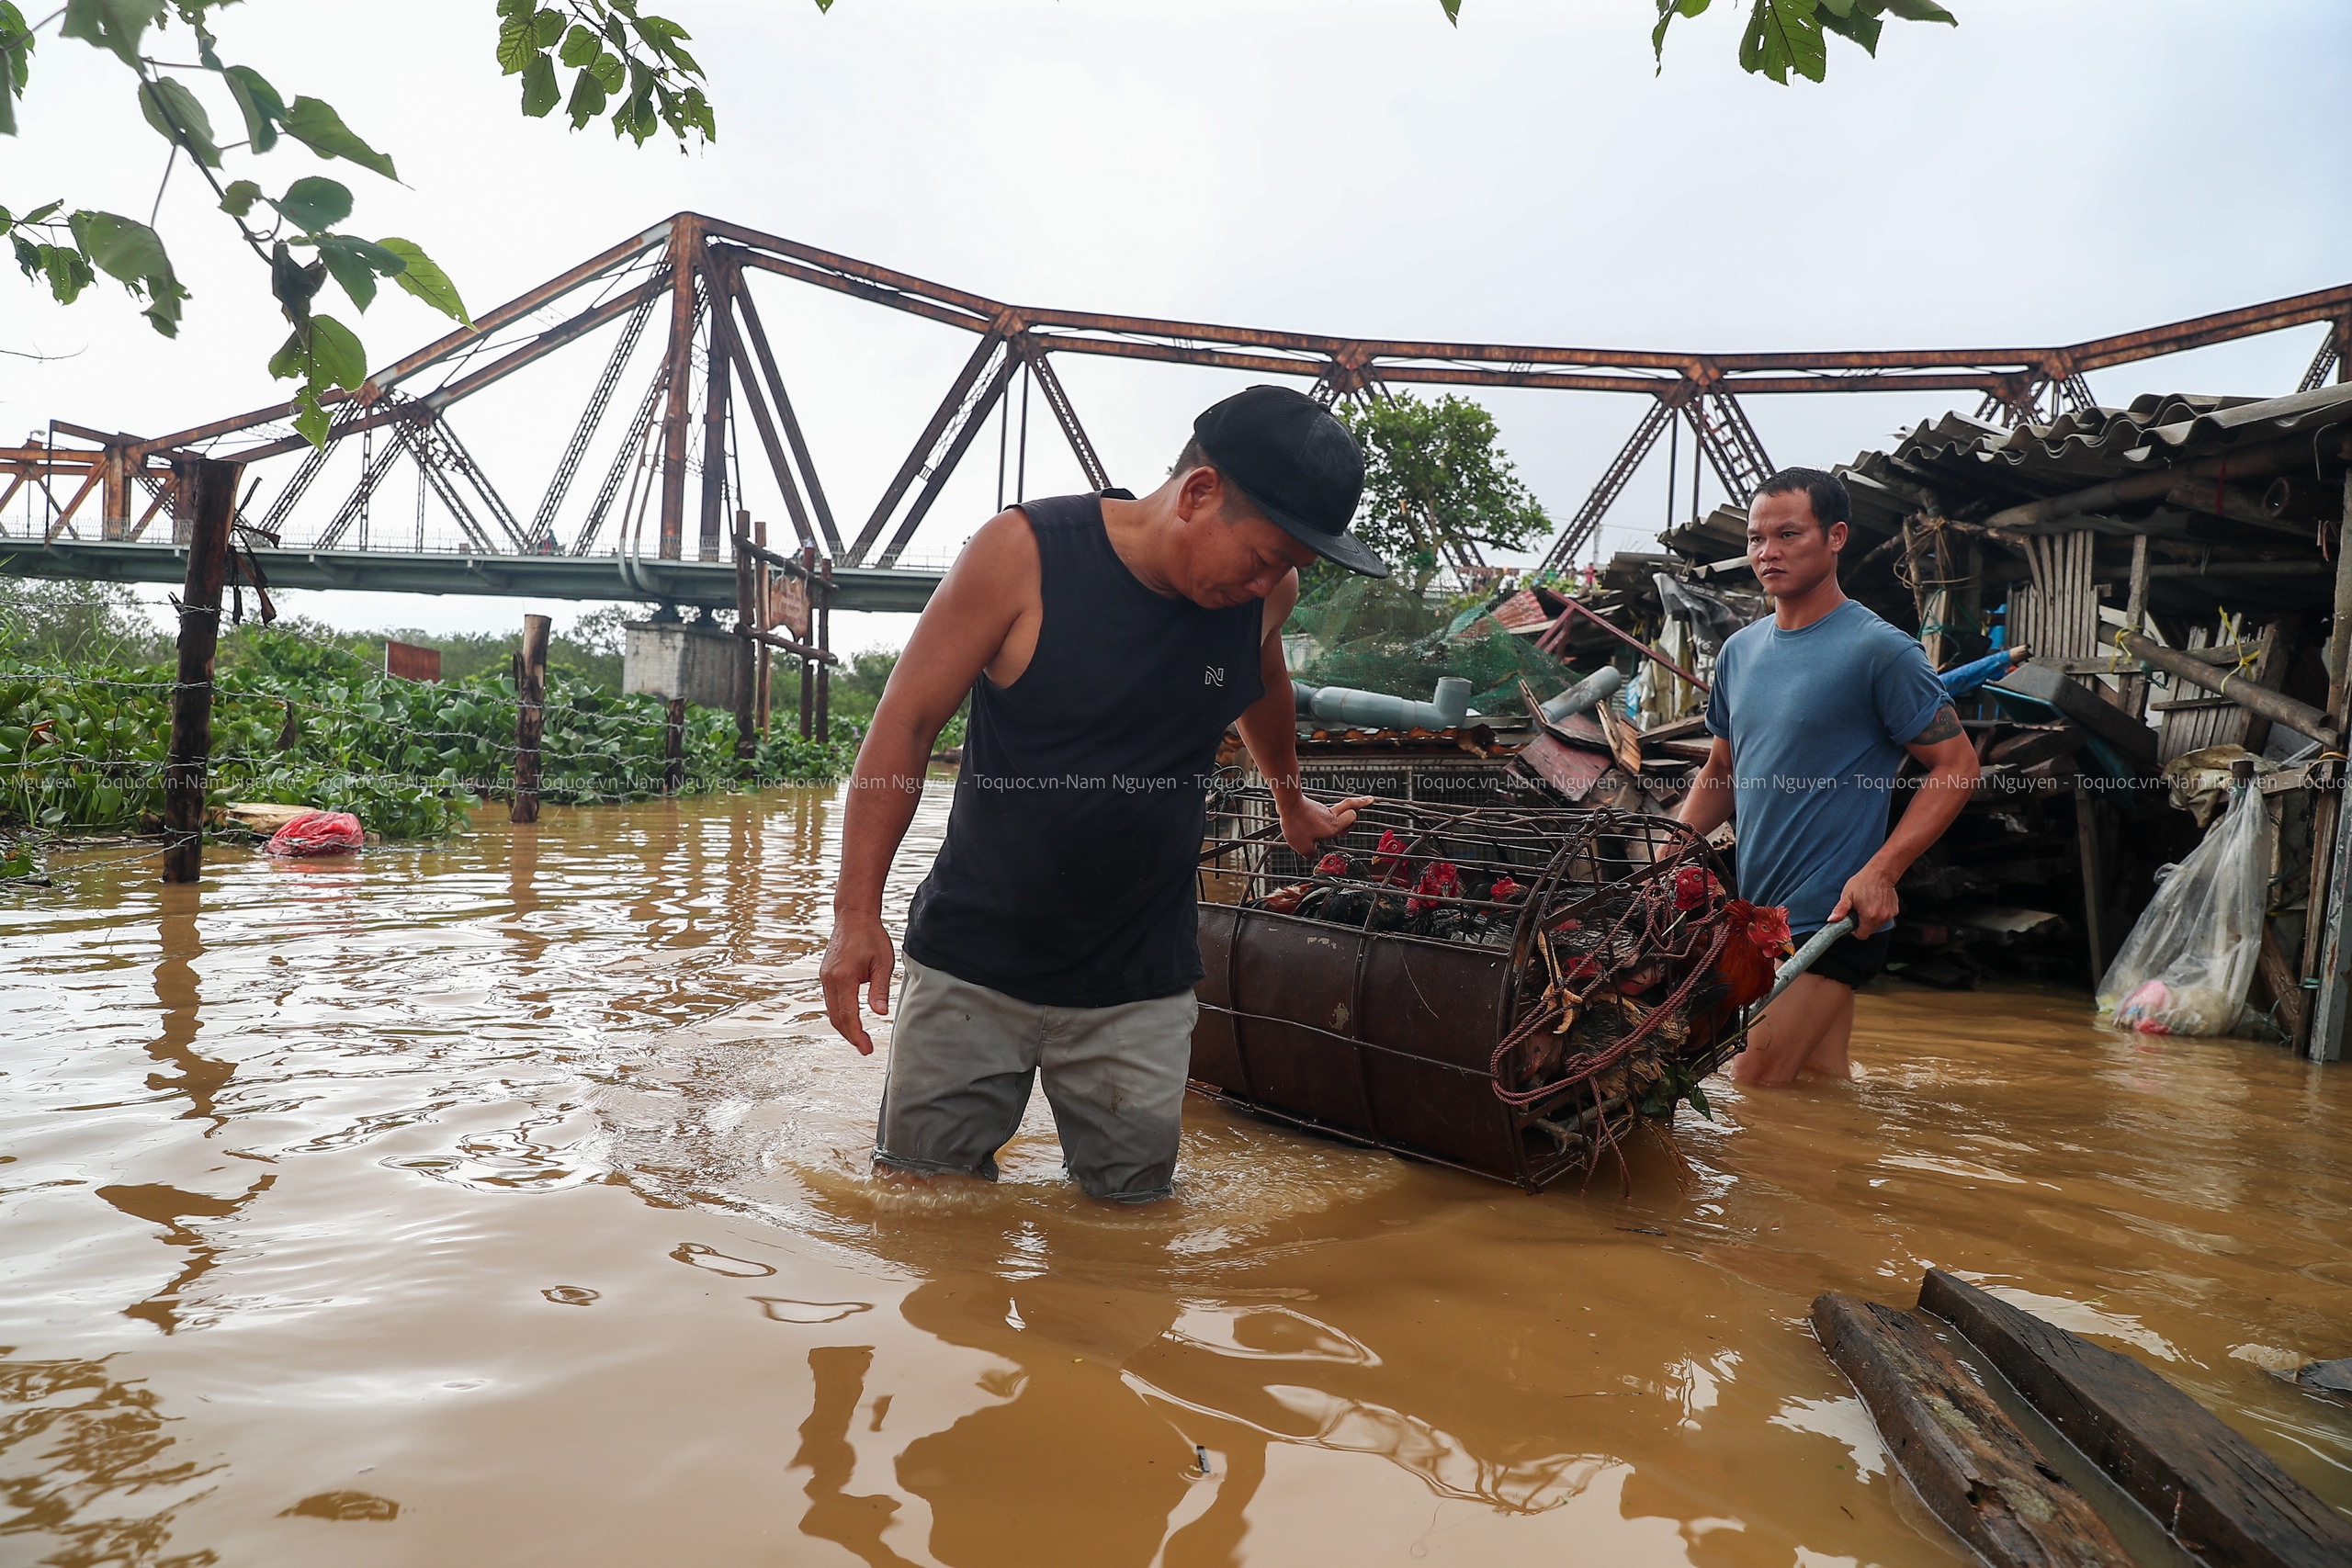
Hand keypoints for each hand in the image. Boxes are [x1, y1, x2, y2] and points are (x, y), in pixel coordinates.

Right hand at [819, 912, 895, 1055]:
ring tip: (860, 1038)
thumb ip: (880, 989)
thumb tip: (880, 1014)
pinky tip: (852, 1020)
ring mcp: (824, 977)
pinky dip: (840, 1014)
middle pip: (836, 1018)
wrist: (853, 916)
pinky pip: (831, 1001)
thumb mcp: (883, 963)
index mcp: (843, 978)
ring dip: (844, 1027)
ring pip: (831, 1011)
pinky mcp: (826, 975)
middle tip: (865, 1048)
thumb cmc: (871, 936)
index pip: (848, 1016)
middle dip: (850, 1036)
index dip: (857, 1036)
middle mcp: (829, 979)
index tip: (866, 1048)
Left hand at [1275, 793, 1373, 858]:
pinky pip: (1323, 810)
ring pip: (1337, 807)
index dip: (1352, 823)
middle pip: (1350, 805)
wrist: (1288, 803)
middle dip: (1361, 802)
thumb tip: (1312, 854)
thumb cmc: (1296, 823)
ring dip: (1344, 808)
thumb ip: (1311, 853)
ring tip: (1350, 808)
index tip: (1361, 821)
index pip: (1351, 820)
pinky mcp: (1312, 805)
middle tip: (1369, 800)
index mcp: (1333, 826)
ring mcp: (1321, 809)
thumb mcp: (1303, 847)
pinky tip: (1316, 820)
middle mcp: (1330, 816)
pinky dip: (1325, 813)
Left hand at [1829, 866, 1898, 938]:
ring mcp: (1889, 914)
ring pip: (1877, 925)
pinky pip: (1884, 918)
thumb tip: (1832, 920)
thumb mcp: (1847, 895)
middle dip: (1862, 923)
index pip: (1861, 935)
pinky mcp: (1894, 911)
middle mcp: (1881, 917)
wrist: (1881, 872)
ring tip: (1867, 905)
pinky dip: (1879, 914)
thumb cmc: (1864, 881)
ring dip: (1871, 919)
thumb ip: (1840, 910)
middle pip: (1869, 930)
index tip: (1853, 922)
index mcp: (1869, 916)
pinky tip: (1875, 903)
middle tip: (1859, 910)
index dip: (1855, 930)